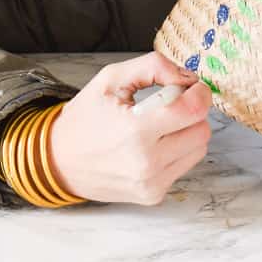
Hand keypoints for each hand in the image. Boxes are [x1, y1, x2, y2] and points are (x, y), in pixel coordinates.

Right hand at [48, 51, 212, 204]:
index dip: (199, 93)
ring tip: (158, 126)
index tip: (190, 86)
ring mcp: (151, 183)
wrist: (59, 160)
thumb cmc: (85, 118)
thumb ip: (154, 67)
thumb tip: (188, 77)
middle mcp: (147, 162)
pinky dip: (177, 151)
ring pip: (198, 149)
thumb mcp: (112, 78)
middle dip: (192, 112)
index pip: (193, 110)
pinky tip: (152, 144)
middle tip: (169, 105)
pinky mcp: (153, 195)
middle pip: (202, 130)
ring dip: (187, 132)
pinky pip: (184, 166)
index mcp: (135, 130)